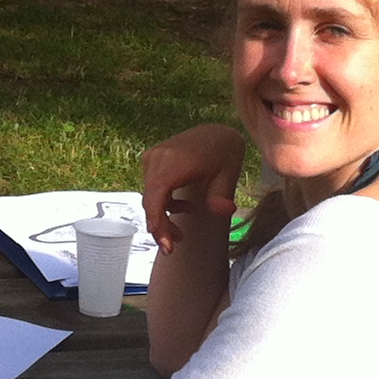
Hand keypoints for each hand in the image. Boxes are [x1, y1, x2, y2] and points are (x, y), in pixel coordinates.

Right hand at [141, 124, 246, 250]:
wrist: (215, 132)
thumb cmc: (223, 151)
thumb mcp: (228, 173)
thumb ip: (221, 194)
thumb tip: (223, 212)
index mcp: (175, 161)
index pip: (157, 194)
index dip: (158, 221)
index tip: (165, 244)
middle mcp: (158, 158)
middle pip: (150, 200)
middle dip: (160, 226)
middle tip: (172, 247)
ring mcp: (152, 158)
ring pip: (149, 197)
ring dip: (162, 217)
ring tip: (180, 232)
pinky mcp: (152, 161)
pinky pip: (152, 189)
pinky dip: (163, 204)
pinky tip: (183, 208)